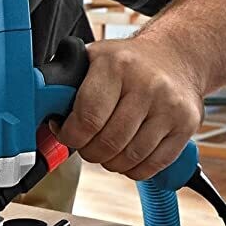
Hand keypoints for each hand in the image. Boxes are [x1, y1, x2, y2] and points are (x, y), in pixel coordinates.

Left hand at [56, 35, 205, 180]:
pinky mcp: (186, 125)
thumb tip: (39, 110)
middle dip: (89, 151)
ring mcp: (170, 106)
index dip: (70, 136)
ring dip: (110, 162)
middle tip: (87, 143)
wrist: (176, 56)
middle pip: (107, 144)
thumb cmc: (128, 63)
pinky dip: (134, 169)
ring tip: (108, 148)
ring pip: (129, 158)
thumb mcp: (94, 59)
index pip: (87, 119)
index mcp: (116, 65)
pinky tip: (128, 154)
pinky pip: (152, 165)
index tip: (67, 134)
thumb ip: (65, 84)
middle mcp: (147, 84)